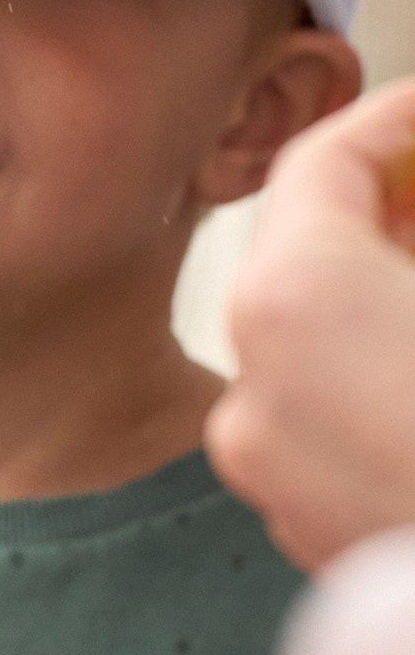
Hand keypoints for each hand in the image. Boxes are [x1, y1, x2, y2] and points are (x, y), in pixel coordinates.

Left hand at [208, 75, 414, 566]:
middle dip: (396, 209)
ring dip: (389, 295)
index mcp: (294, 306)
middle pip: (313, 253)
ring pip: (322, 341)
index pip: (325, 163)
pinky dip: (385, 376)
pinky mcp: (315, 535)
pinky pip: (335, 422)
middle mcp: (255, 393)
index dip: (399, 120)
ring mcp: (276, 477)